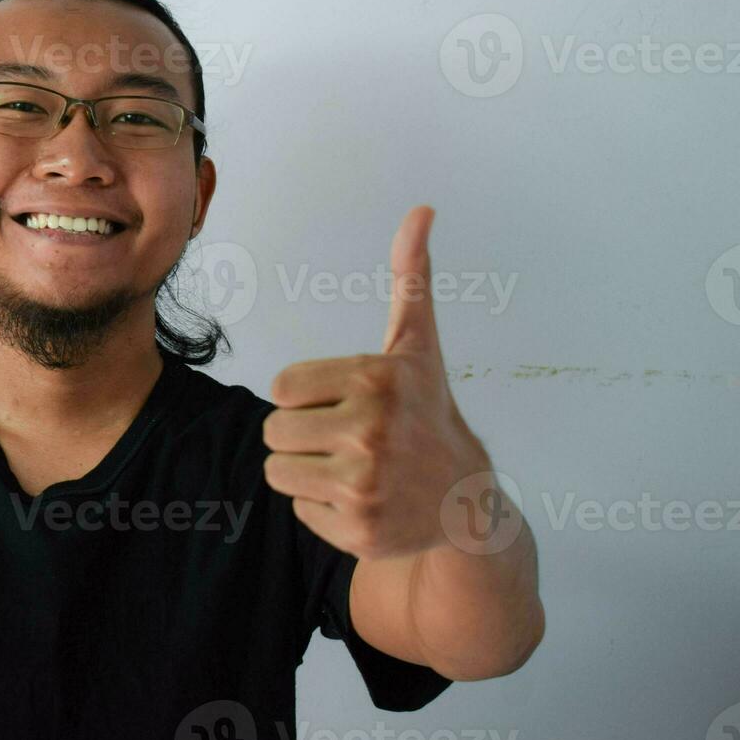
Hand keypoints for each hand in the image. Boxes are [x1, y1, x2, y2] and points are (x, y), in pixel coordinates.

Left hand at [262, 206, 492, 558]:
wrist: (465, 499)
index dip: (306, 397)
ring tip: (353, 468)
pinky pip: (299, 510)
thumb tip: (421, 210)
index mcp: (375, 380)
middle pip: (274, 432)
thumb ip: (411, 278)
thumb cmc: (427, 413)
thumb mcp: (417, 346)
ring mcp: (366, 485)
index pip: (281, 389)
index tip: (345, 403)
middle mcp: (371, 432)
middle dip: (303, 436)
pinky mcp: (359, 530)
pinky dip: (322, 510)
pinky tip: (363, 501)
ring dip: (306, 472)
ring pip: (278, 472)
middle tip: (348, 441)